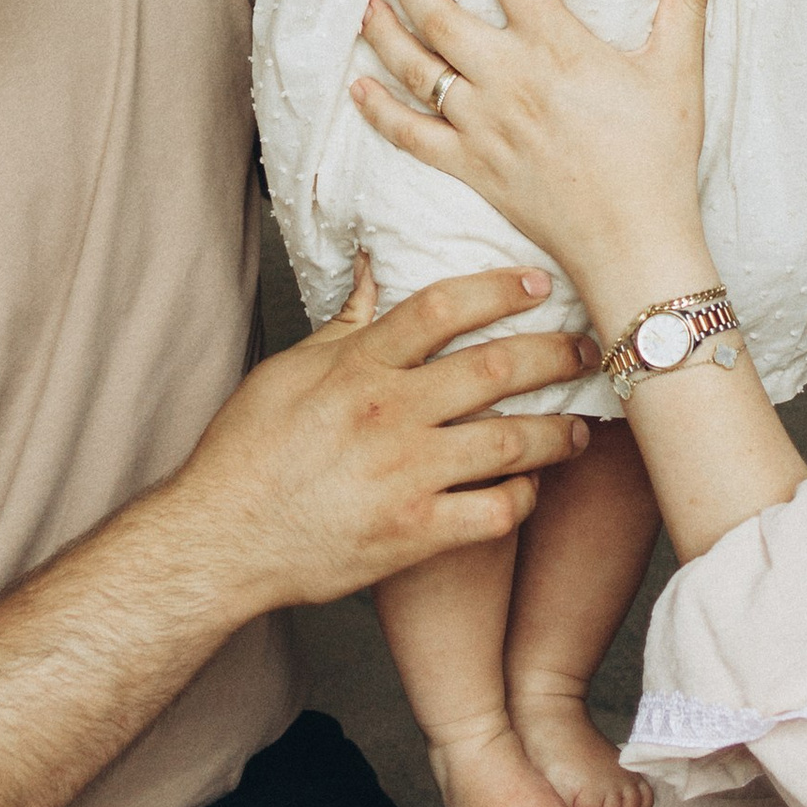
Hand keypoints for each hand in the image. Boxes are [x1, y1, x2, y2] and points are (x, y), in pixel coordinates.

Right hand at [184, 256, 597, 613]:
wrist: (218, 540)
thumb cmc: (247, 453)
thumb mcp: (288, 370)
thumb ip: (343, 322)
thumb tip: (373, 266)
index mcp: (359, 367)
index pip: (443, 307)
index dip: (499, 288)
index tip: (537, 281)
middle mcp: (389, 414)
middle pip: (495, 368)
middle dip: (554, 354)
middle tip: (587, 349)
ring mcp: (405, 475)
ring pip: (509, 442)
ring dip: (556, 432)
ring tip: (578, 428)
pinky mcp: (413, 534)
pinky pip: (493, 513)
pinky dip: (522, 500)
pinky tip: (530, 491)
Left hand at [353, 0, 722, 318]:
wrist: (634, 240)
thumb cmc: (659, 156)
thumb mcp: (678, 70)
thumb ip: (685, 0)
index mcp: (557, 46)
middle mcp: (509, 79)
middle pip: (441, 14)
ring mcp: (483, 125)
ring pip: (417, 68)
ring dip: (385, 31)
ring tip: (369, 1)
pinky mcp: (470, 168)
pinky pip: (410, 135)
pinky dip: (378, 111)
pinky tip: (357, 88)